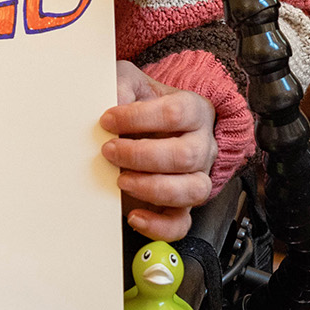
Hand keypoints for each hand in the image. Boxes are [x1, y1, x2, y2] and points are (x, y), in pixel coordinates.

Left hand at [102, 60, 217, 241]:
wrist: (144, 126)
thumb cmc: (139, 103)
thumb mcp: (129, 82)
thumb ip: (121, 85)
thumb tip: (113, 102)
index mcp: (194, 110)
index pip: (177, 113)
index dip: (139, 118)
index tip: (107, 120)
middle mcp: (202, 145)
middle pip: (187, 155)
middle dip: (142, 155)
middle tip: (110, 151)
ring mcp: (196, 177)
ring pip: (193, 190)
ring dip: (153, 188)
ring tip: (122, 181)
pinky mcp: (181, 205)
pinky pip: (182, 223)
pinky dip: (159, 226)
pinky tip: (135, 216)